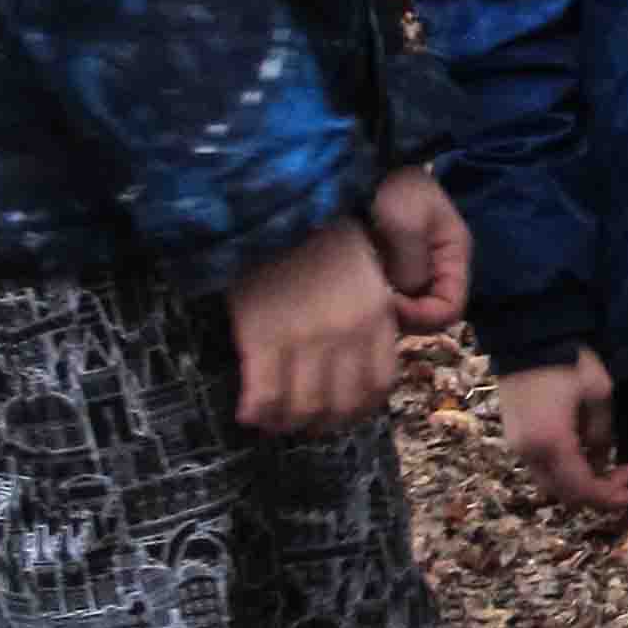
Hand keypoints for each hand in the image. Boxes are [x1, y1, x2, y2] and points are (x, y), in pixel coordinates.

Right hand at [227, 218, 401, 433]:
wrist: (272, 203)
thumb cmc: (314, 234)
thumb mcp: (362, 271)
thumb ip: (368, 314)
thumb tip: (355, 358)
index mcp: (377, 316)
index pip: (378, 386)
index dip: (357, 409)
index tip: (338, 410)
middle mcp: (348, 334)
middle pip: (343, 406)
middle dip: (322, 423)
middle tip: (302, 421)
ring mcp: (306, 338)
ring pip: (304, 409)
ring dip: (288, 424)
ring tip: (272, 420)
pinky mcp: (265, 336)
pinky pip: (265, 396)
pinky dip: (257, 413)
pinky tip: (248, 411)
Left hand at [368, 165, 471, 332]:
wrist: (356, 167)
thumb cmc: (389, 186)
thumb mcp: (408, 217)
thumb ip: (412, 262)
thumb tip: (404, 293)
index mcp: (453, 253)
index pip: (451, 308)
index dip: (423, 315)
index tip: (390, 302)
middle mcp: (437, 266)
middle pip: (429, 311)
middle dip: (404, 312)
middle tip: (374, 299)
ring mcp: (412, 267)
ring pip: (408, 306)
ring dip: (387, 305)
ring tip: (364, 289)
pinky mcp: (388, 267)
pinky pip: (389, 295)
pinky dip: (375, 296)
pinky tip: (358, 283)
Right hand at [499, 347, 627, 517]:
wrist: (528, 337)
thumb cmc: (568, 361)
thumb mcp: (599, 394)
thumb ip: (601, 435)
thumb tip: (600, 460)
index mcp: (552, 444)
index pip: (582, 488)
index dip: (609, 497)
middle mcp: (529, 452)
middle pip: (564, 493)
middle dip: (597, 493)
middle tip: (625, 477)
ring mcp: (518, 445)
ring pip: (551, 482)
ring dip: (581, 483)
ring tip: (609, 467)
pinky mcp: (515, 436)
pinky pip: (542, 466)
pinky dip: (566, 471)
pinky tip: (586, 455)